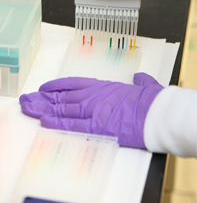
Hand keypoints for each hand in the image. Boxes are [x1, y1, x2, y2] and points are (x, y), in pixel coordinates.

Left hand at [19, 72, 162, 148]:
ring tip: (30, 108)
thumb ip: (140, 81)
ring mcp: (96, 110)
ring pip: (64, 109)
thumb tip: (140, 78)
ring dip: (45, 109)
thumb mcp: (146, 85)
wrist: (159, 112)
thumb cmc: (154, 100)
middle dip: (45, 99)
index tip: (46, 88)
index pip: (76, 84)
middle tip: (30, 99)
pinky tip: (45, 121)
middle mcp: (97, 96)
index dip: (58, 86)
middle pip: (65, 97)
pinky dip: (57, 123)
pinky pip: (72, 125)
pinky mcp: (98, 126)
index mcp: (106, 86)